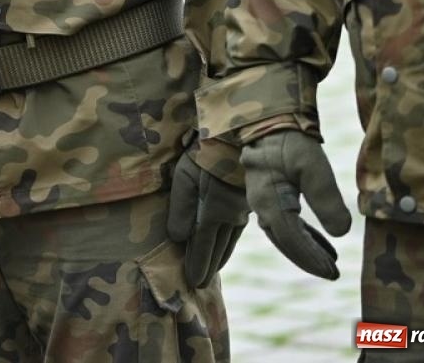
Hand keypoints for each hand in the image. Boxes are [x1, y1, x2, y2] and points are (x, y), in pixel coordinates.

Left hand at [167, 152, 248, 287]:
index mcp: (213, 213)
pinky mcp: (246, 204)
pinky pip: (236, 232)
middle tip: (200, 284)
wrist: (238, 139)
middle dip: (208, 267)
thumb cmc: (204, 156)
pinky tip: (226, 247)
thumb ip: (180, 209)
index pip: (202, 247)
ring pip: (229, 242)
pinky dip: (229, 244)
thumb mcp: (184, 179)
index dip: (197, 265)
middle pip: (217, 249)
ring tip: (212, 271)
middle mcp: (230, 218)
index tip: (192, 282)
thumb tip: (176, 238)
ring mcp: (241, 212)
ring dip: (219, 258)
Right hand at [241, 130, 351, 278]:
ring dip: (305, 250)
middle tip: (333, 274)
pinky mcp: (269, 194)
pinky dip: (302, 236)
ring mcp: (262, 201)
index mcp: (268, 201)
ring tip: (331, 263)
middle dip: (308, 260)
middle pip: (284, 241)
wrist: (268, 119)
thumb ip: (327, 200)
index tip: (333, 271)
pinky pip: (284, 222)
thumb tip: (342, 233)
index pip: (291, 239)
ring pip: (283, 234)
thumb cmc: (291, 141)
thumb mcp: (314, 168)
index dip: (311, 258)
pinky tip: (322, 242)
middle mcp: (261, 206)